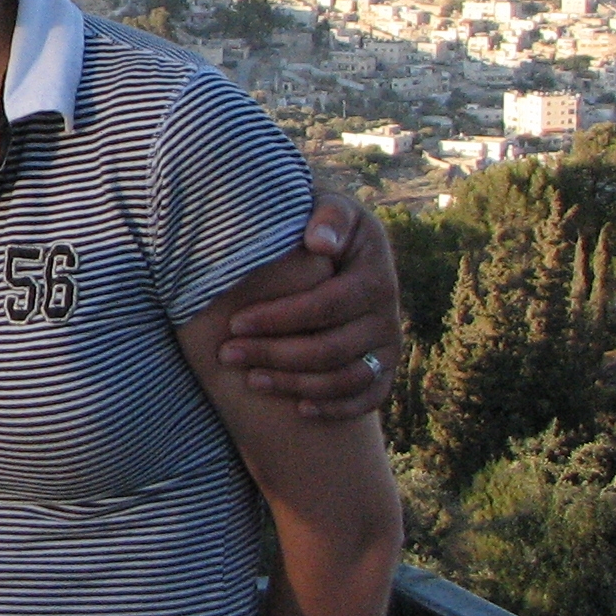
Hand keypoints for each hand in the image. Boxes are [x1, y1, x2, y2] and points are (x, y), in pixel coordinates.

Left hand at [218, 189, 402, 418]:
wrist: (345, 244)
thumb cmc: (323, 224)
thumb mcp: (330, 206)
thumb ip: (327, 215)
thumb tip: (319, 242)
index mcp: (374, 273)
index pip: (325, 306)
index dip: (280, 318)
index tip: (235, 322)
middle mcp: (388, 312)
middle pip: (331, 349)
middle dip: (275, 355)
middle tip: (227, 355)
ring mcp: (388, 343)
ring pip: (345, 378)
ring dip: (296, 384)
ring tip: (251, 380)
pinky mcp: (385, 366)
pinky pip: (369, 397)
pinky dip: (336, 408)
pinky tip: (300, 409)